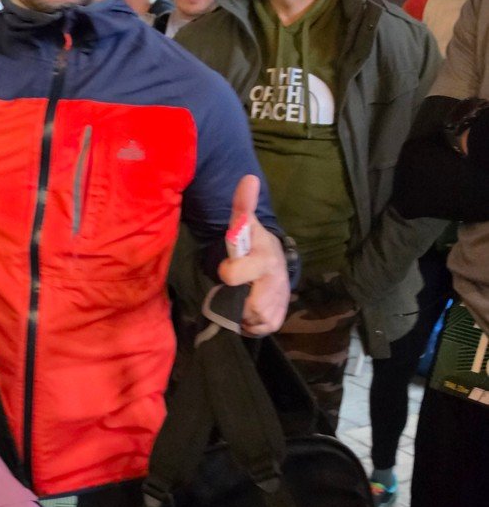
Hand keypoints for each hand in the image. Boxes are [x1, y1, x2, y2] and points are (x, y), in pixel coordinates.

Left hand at [217, 175, 289, 335]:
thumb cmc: (254, 245)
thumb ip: (243, 205)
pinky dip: (248, 322)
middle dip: (236, 296)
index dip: (229, 271)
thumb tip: (248, 177)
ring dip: (240, 309)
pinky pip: (254, 329)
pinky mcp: (277, 320)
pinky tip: (251, 305)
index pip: (233, 273)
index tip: (230, 266)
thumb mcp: (247, 225)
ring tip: (245, 292)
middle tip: (239, 285)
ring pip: (246, 318)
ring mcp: (278, 303)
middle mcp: (274, 282)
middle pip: (243, 304)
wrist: (278, 266)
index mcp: (263, 259)